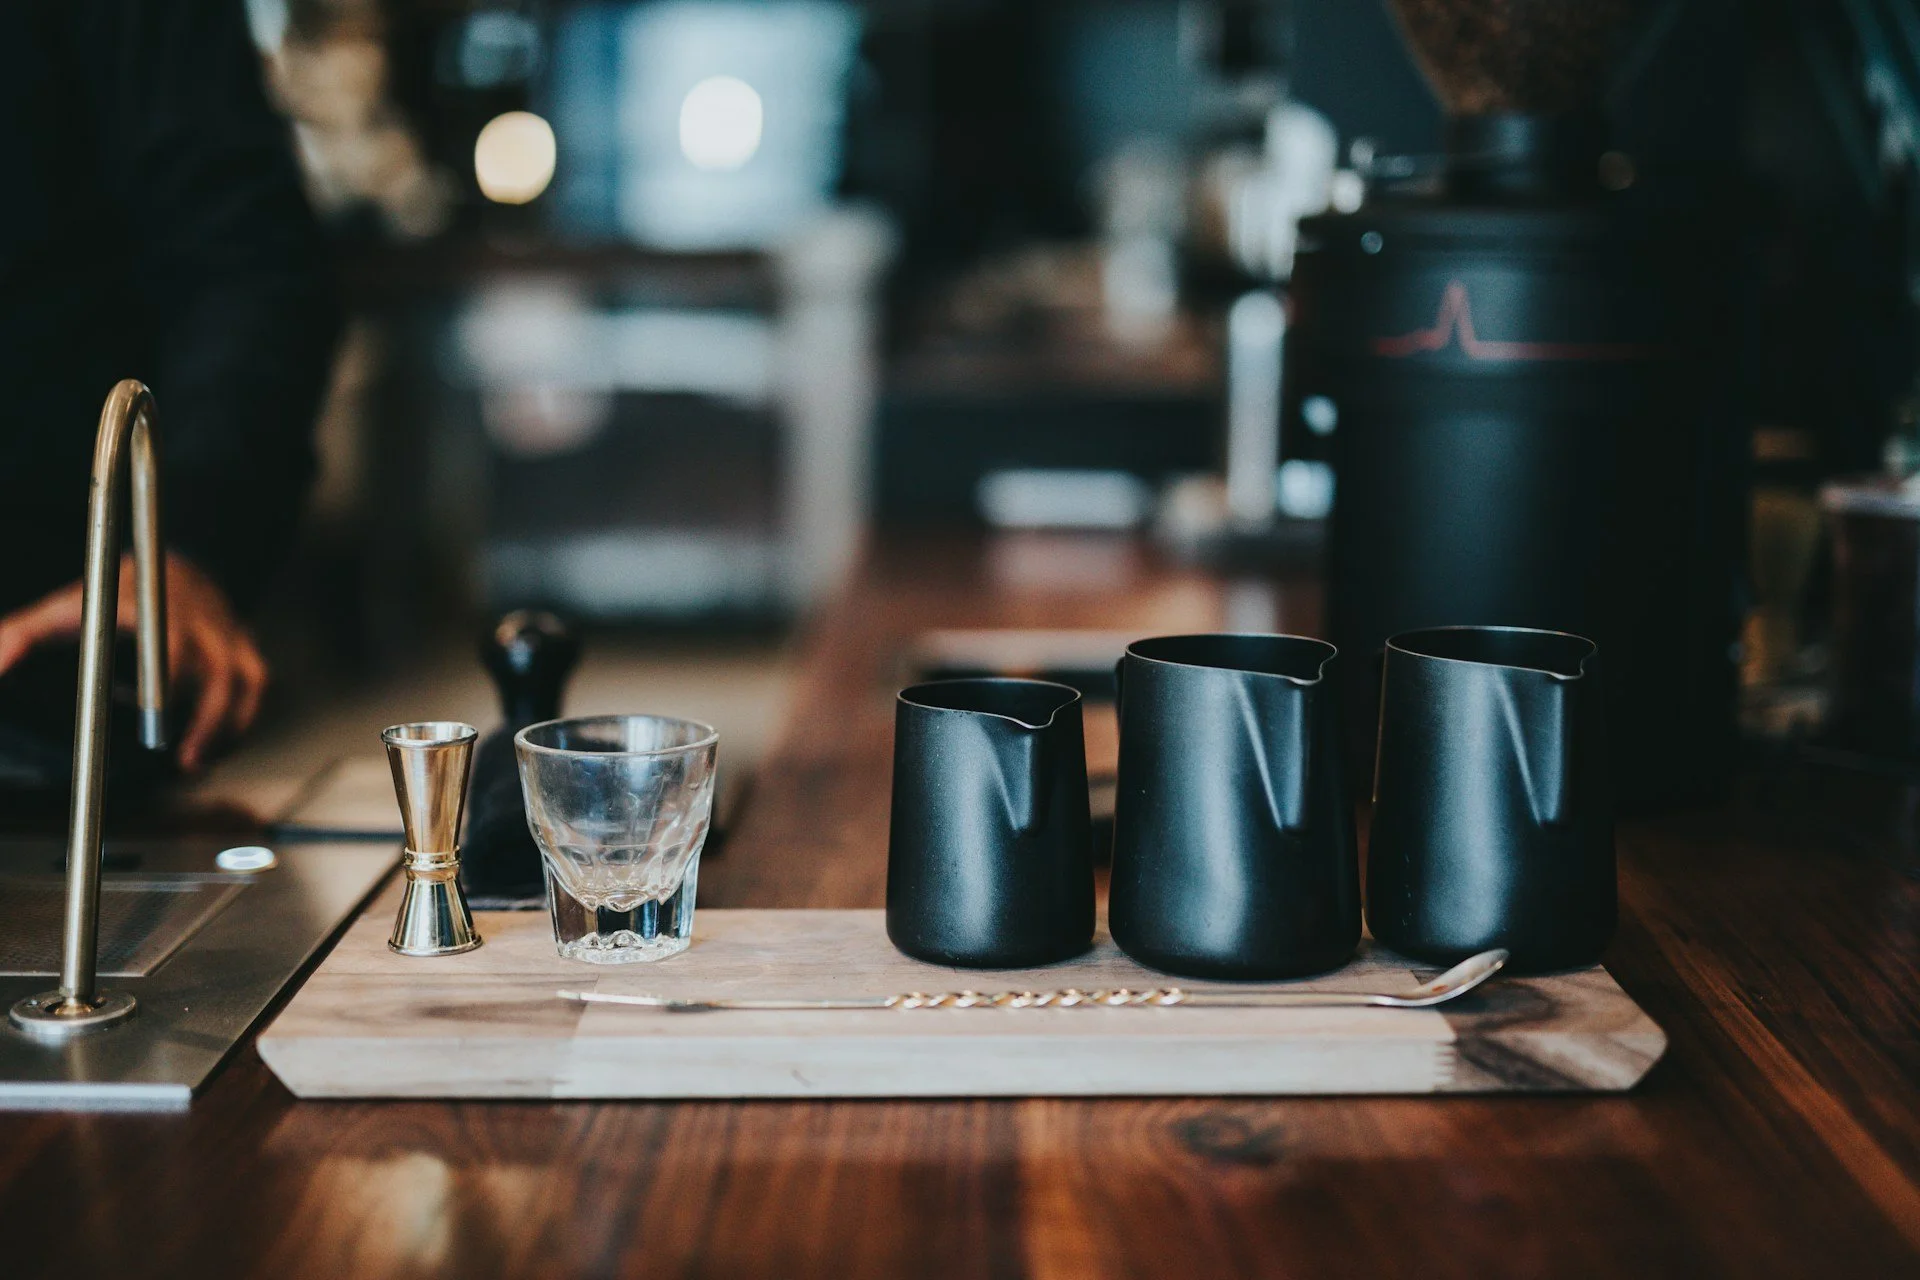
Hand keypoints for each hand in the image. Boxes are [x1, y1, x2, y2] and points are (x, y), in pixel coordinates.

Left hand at [0, 553, 267, 771]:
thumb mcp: (61, 608)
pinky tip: (216, 747)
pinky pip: (254, 687)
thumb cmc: (111, 595)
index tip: (150, 715)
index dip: (163, 675)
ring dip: (225, 725)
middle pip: (213, 664)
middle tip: (180, 758)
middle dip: (202, 714)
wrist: (176, 564)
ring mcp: (225, 631)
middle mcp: (194, 615)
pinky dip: (240, 721)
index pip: (161, 636)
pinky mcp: (243, 647)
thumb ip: (22, 636)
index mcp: (147, 602)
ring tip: (195, 763)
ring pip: (242, 679)